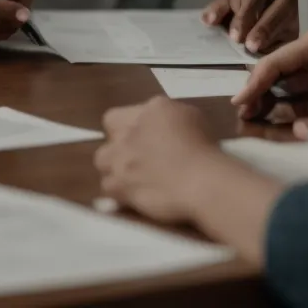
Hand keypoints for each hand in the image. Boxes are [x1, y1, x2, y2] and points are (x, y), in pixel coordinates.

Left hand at [94, 97, 230, 225]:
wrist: (200, 181)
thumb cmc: (205, 149)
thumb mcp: (193, 118)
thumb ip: (169, 118)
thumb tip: (163, 127)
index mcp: (149, 110)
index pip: (120, 114)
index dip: (128, 126)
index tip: (143, 137)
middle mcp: (127, 131)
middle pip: (110, 137)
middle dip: (121, 146)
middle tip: (141, 159)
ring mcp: (118, 158)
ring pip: (103, 161)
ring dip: (116, 167)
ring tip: (135, 179)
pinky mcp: (118, 186)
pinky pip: (109, 188)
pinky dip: (120, 192)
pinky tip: (136, 196)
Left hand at [201, 0, 295, 53]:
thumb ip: (220, 8)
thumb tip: (207, 20)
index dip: (244, 18)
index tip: (235, 36)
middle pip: (277, 13)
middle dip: (263, 30)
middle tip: (251, 46)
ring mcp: (302, 9)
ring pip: (290, 26)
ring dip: (277, 42)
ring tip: (265, 59)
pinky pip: (298, 38)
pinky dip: (288, 49)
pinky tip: (280, 61)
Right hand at [231, 25, 307, 134]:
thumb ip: (283, 61)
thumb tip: (256, 88)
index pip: (275, 70)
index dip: (255, 83)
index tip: (239, 99)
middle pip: (279, 94)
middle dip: (259, 103)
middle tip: (243, 114)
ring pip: (290, 115)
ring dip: (271, 120)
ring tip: (251, 126)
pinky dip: (295, 132)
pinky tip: (283, 132)